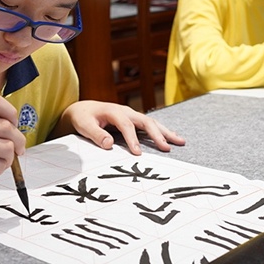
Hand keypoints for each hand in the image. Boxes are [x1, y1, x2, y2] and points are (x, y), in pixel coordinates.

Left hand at [60, 100, 184, 154]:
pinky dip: (162, 131)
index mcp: (114, 111)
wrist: (83, 109)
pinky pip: (150, 125)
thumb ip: (96, 134)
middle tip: (167, 147)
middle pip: (145, 121)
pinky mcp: (134, 121)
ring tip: (179, 141)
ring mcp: (131, 115)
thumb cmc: (83, 117)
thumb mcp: (84, 125)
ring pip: (151, 122)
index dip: (133, 139)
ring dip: (165, 132)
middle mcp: (126, 111)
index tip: (138, 154)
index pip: (126, 125)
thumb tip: (109, 144)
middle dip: (157, 134)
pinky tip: (172, 138)